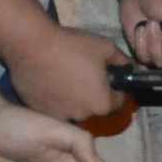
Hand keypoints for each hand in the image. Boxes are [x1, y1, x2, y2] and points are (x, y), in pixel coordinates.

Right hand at [3, 23, 126, 120]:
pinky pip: (53, 106)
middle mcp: (82, 116)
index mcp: (102, 105)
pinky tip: (50, 81)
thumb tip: (131, 68)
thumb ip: (123, 62)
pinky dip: (55, 98)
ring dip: (74, 97)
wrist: (30, 45)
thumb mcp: (106, 48)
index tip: (110, 77)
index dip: (117, 88)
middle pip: (95, 106)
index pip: (119, 101)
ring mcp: (58, 115)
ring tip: (65, 76)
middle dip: (94, 93)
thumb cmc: (72, 46)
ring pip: (73, 108)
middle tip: (86, 73)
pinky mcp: (38, 110)